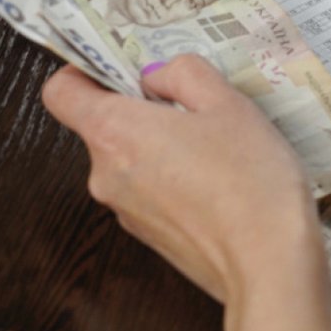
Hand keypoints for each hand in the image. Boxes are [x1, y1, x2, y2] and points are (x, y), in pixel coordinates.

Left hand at [41, 55, 330, 330]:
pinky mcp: (151, 236)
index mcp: (114, 132)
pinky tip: (222, 177)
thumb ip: (184, 73)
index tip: (117, 65)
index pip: (61, 93)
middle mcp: (106, 175)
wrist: (269, 265)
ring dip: (165, 145)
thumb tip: (158, 76)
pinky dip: (177, 178)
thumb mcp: (226, 102)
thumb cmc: (249, 181)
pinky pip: (152, 191)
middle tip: (195, 103)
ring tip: (219, 144)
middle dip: (145, 110)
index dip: (83, 71)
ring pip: (132, 159)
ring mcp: (126, 211)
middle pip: (104, 125)